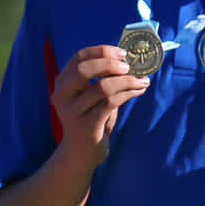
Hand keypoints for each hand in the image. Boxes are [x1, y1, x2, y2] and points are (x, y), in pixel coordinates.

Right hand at [51, 45, 150, 169]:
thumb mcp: (89, 96)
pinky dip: (128, 93)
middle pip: (84, 70)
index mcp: (62, 83)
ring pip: (102, 87)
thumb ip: (100, 78)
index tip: (123, 53)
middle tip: (129, 67)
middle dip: (110, 64)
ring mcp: (72, 112)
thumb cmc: (90, 118)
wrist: (81, 153)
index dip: (102, 51)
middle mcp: (62, 95)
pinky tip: (138, 91)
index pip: (79, 58)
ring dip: (127, 81)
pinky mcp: (86, 127)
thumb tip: (127, 60)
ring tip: (142, 81)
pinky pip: (110, 103)